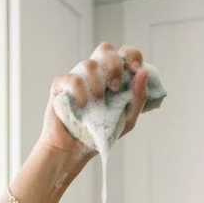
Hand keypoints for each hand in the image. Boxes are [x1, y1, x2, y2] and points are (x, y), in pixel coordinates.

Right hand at [40, 42, 148, 157]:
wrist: (75, 152)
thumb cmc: (101, 135)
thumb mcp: (127, 121)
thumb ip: (138, 98)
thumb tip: (143, 74)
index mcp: (112, 77)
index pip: (123, 53)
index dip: (131, 55)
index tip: (135, 70)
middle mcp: (95, 73)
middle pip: (105, 49)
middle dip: (114, 64)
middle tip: (116, 87)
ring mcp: (77, 78)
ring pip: (88, 64)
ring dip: (97, 81)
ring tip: (99, 101)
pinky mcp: (60, 87)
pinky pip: (71, 79)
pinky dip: (79, 91)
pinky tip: (83, 105)